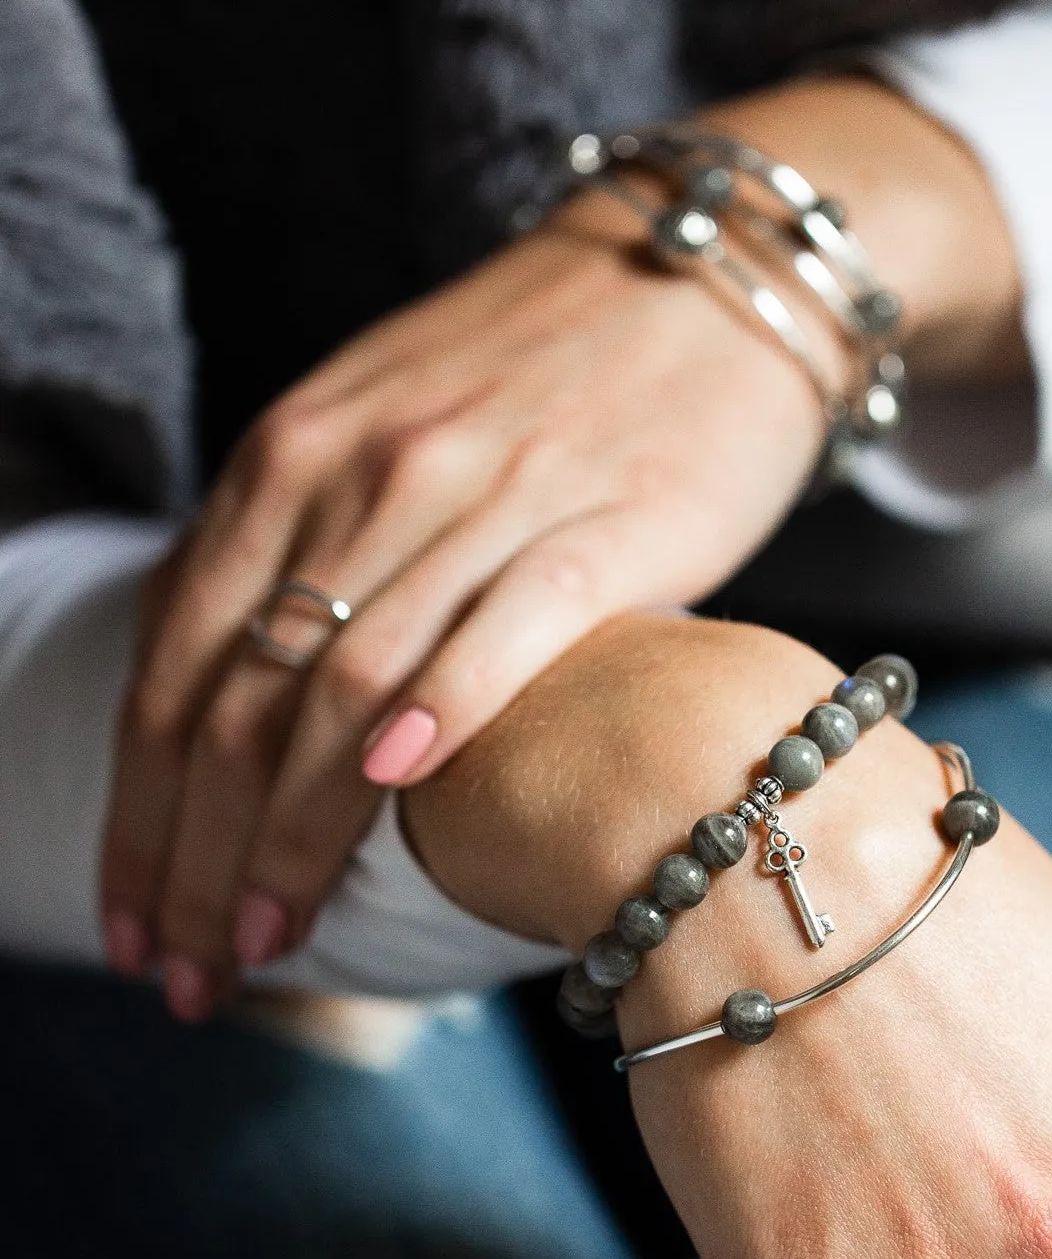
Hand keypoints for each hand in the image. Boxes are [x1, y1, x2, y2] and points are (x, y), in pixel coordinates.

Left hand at [97, 77, 1022, 1018]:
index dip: (143, 814)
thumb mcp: (386, 440)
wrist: (706, 285)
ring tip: (265, 939)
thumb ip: (316, 556)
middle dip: (196, 854)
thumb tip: (264, 713)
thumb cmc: (546, 382)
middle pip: (243, 700)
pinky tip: (397, 788)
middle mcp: (365, 475)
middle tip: (188, 974)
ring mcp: (486, 495)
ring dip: (293, 831)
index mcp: (291, 461)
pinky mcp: (608, 521)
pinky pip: (507, 624)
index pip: (180, 668)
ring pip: (349, 684)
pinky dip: (444, 706)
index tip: (137, 923)